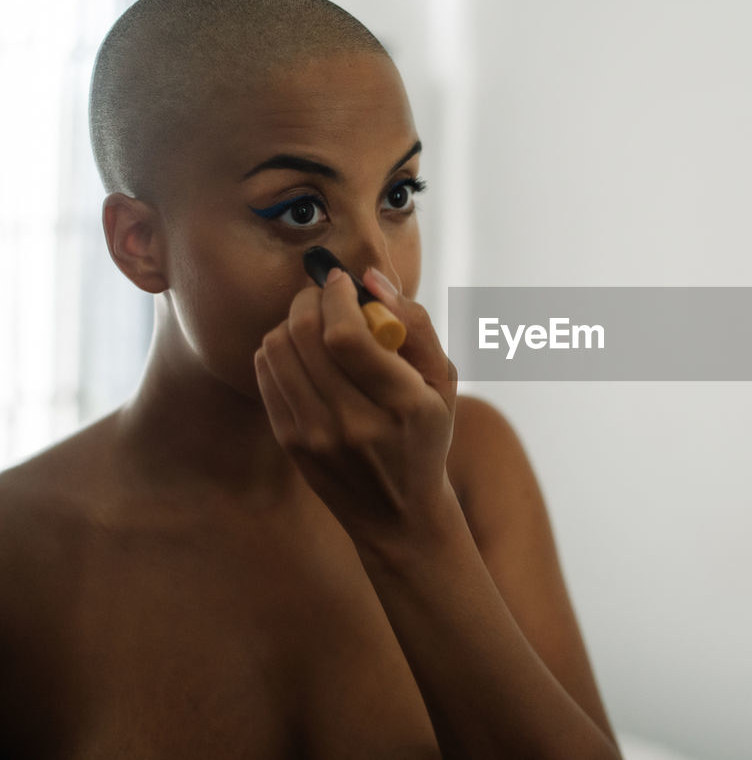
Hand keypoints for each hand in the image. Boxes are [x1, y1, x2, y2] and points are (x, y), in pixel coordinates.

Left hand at [255, 267, 458, 548]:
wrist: (398, 515)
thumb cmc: (425, 435)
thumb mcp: (443, 382)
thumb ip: (416, 324)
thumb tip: (371, 279)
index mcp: (402, 404)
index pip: (346, 335)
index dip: (336, 295)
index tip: (342, 281)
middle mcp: (354, 423)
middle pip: (305, 336)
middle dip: (310, 300)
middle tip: (325, 294)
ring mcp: (316, 437)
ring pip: (278, 349)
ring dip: (291, 321)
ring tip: (314, 323)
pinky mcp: (291, 442)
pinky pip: (266, 372)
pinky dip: (278, 348)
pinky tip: (302, 352)